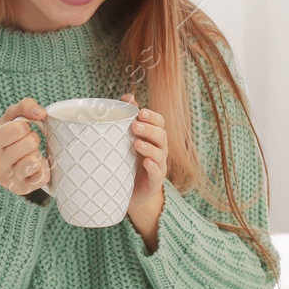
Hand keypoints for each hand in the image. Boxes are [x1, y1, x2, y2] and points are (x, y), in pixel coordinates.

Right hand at [0, 98, 49, 197]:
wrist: (5, 165)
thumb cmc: (9, 138)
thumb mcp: (11, 118)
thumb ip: (25, 106)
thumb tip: (41, 113)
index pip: (21, 128)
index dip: (24, 127)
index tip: (17, 133)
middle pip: (31, 142)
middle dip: (32, 140)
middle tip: (23, 145)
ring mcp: (6, 180)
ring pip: (36, 160)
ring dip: (36, 154)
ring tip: (26, 156)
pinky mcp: (20, 190)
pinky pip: (43, 175)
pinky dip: (42, 169)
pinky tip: (32, 169)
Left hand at [120, 94, 166, 249]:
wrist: (133, 191)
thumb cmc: (130, 161)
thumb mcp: (127, 139)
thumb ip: (128, 118)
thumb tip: (128, 96)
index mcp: (153, 137)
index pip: (159, 122)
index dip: (152, 117)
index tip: (140, 112)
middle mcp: (159, 149)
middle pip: (161, 136)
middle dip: (149, 129)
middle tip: (135, 125)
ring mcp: (159, 165)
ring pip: (160, 153)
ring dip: (149, 147)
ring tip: (136, 143)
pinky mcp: (155, 181)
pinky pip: (157, 172)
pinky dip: (152, 167)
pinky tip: (146, 163)